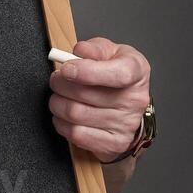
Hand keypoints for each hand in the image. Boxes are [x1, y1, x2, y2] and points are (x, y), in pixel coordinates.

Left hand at [47, 37, 150, 163]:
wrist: (126, 106)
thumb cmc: (114, 75)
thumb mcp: (109, 52)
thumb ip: (94, 48)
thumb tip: (81, 51)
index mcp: (136, 71)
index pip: (117, 74)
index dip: (87, 71)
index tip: (67, 69)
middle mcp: (135, 99)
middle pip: (85, 94)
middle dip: (60, 84)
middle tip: (57, 79)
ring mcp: (126, 124)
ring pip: (76, 114)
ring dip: (57, 104)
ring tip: (59, 97)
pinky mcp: (115, 143)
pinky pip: (77, 134)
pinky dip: (62, 123)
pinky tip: (65, 116)